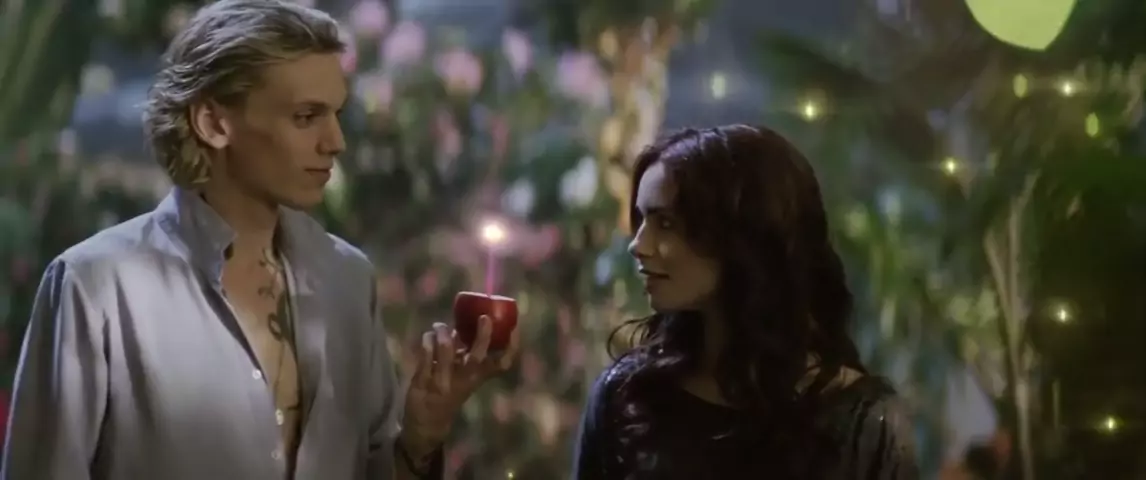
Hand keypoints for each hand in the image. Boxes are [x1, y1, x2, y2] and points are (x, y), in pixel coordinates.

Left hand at [401, 316, 518, 454]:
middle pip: (476, 358)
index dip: (510, 348)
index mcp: (477, 380)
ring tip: (440, 326)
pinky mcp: (422, 382)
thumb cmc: (448, 395)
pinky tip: (428, 336)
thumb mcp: (464, 380)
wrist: (426, 426)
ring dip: (444, 332)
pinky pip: (425, 356)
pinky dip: (427, 341)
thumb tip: (466, 328)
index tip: (514, 329)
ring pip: (446, 351)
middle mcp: (462, 382)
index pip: (500, 366)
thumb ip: (465, 358)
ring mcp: (441, 383)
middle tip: (484, 318)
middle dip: (483, 336)